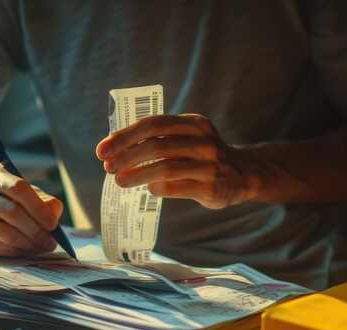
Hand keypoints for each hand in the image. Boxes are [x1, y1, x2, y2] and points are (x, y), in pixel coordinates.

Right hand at [0, 167, 62, 255]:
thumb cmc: (7, 203)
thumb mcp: (26, 196)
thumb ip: (44, 201)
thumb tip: (53, 212)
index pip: (18, 188)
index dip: (38, 207)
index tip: (53, 225)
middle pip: (12, 212)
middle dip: (36, 230)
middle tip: (51, 242)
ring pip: (7, 233)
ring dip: (29, 243)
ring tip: (42, 247)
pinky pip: (0, 247)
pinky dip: (18, 251)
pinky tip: (27, 251)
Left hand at [96, 114, 262, 208]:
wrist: (244, 174)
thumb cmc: (203, 156)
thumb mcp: (187, 137)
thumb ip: (159, 139)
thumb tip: (115, 148)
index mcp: (194, 123)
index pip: (153, 125)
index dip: (124, 137)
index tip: (102, 149)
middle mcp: (204, 141)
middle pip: (157, 145)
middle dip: (127, 156)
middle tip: (107, 167)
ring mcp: (210, 164)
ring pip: (165, 167)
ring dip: (137, 174)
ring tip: (119, 181)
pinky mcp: (212, 187)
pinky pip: (177, 187)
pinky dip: (157, 188)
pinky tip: (148, 189)